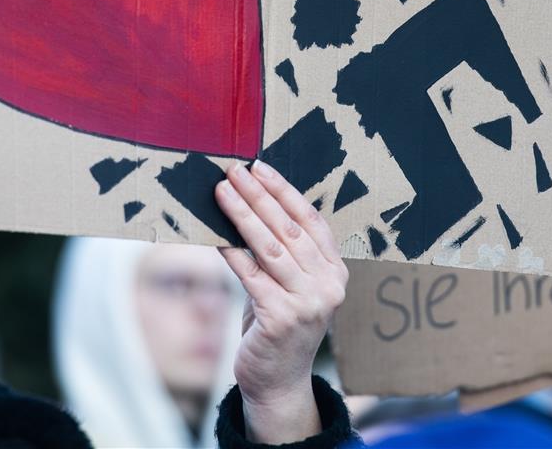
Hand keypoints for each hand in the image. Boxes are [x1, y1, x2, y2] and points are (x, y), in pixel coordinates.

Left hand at [215, 159, 348, 443]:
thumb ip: (283, 251)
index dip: (285, 191)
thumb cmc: (279, 324)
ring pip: (270, 247)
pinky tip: (216, 233)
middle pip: (289, 229)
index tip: (261, 168)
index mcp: (336, 271)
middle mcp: (328, 285)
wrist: (279, 382)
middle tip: (235, 171)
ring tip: (223, 191)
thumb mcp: (291, 285)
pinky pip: (252, 275)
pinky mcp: (282, 318)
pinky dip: (232, 251)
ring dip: (243, 215)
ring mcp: (308, 303)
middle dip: (259, 196)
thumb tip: (249, 202)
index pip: (311, 220)